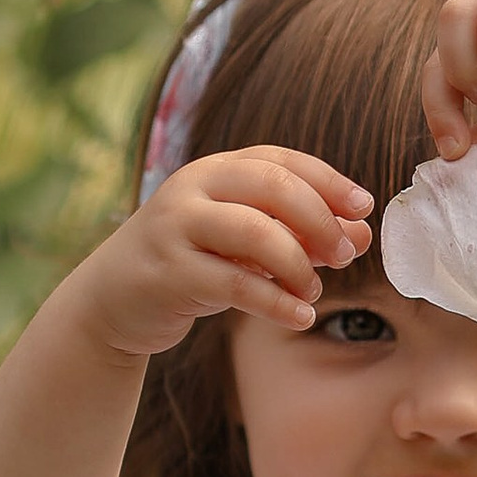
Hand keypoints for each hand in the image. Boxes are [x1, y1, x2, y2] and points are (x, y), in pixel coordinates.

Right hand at [80, 147, 372, 358]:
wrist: (110, 301)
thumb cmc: (189, 264)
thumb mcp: (242, 244)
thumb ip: (297, 234)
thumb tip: (361, 234)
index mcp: (214, 170)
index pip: (280, 160)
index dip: (329, 181)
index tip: (365, 206)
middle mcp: (192, 188)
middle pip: (273, 187)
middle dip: (320, 221)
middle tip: (346, 255)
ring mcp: (175, 229)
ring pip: (255, 233)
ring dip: (299, 265)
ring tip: (314, 291)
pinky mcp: (168, 274)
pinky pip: (235, 284)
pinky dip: (277, 302)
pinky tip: (299, 317)